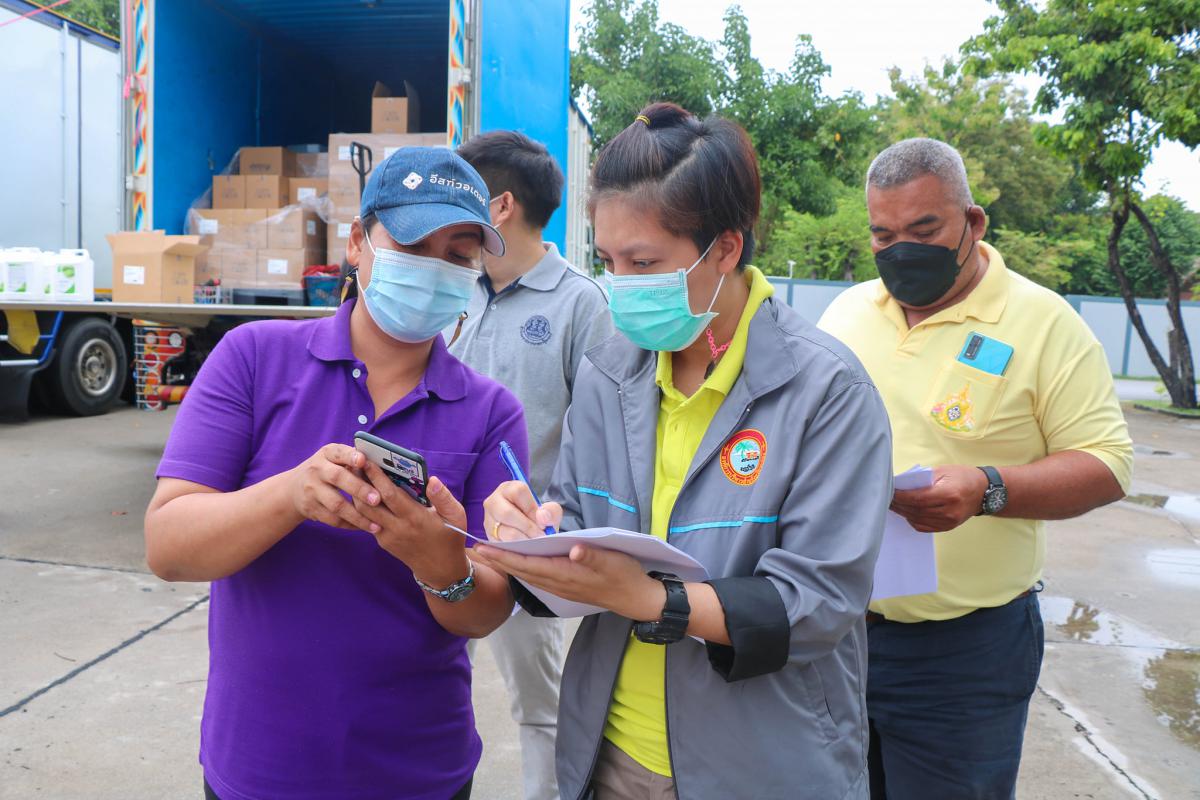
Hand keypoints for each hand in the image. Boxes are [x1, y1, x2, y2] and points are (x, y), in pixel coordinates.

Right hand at [287, 444, 381, 531]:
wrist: (294, 488)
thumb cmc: (326, 470)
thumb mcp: (333, 459)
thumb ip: (352, 459)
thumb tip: (382, 464)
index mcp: (327, 454)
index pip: (338, 452)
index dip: (350, 456)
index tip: (364, 461)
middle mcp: (317, 470)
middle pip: (338, 478)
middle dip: (359, 489)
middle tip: (377, 499)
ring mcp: (312, 490)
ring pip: (336, 504)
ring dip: (358, 516)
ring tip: (376, 525)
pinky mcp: (310, 508)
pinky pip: (332, 519)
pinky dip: (349, 525)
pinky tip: (363, 527)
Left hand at [353, 462, 470, 587]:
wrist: (441, 570)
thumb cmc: (450, 537)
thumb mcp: (456, 515)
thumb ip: (443, 497)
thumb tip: (432, 479)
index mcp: (415, 518)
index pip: (389, 494)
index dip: (377, 477)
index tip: (367, 460)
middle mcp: (397, 528)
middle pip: (369, 503)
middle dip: (360, 482)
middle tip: (354, 463)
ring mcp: (387, 537)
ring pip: (364, 513)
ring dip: (357, 494)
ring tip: (355, 475)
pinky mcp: (383, 542)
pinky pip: (368, 522)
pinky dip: (363, 507)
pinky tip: (363, 494)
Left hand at [473, 543, 664, 620]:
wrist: (635, 598)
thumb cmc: (624, 574)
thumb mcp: (612, 560)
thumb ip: (592, 555)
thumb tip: (574, 550)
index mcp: (566, 574)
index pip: (528, 564)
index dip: (505, 556)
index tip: (485, 548)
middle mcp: (558, 583)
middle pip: (522, 571)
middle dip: (499, 560)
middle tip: (477, 549)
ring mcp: (561, 588)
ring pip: (528, 576)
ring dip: (508, 565)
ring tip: (491, 554)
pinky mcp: (566, 588)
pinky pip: (537, 578)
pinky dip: (522, 570)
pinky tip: (518, 564)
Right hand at [483, 481, 562, 540]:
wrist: (529, 532)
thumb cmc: (537, 518)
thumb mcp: (549, 512)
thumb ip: (551, 511)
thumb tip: (542, 517)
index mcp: (509, 489)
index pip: (518, 491)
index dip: (531, 508)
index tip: (542, 522)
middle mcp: (493, 502)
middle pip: (507, 512)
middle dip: (527, 527)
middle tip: (540, 537)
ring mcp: (488, 520)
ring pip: (503, 531)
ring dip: (522, 539)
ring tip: (534, 543)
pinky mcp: (488, 538)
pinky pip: (500, 544)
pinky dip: (515, 548)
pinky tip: (525, 548)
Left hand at [890, 464, 988, 532]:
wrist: (984, 492)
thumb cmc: (963, 477)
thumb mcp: (942, 471)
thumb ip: (922, 479)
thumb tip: (900, 485)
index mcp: (949, 494)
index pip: (918, 498)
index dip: (901, 496)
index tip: (889, 491)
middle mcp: (949, 511)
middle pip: (916, 510)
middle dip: (899, 504)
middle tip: (886, 498)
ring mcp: (949, 522)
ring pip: (918, 520)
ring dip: (903, 512)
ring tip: (893, 505)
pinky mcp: (948, 527)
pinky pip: (924, 527)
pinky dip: (912, 520)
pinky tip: (906, 512)